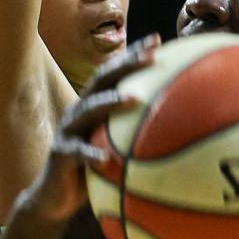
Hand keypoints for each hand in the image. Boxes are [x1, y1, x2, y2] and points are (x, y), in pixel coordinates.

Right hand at [16, 33, 159, 225]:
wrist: (57, 198)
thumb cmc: (96, 171)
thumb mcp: (118, 149)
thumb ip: (138, 134)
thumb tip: (182, 129)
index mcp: (95, 106)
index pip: (115, 73)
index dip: (133, 55)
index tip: (157, 40)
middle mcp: (80, 112)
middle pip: (102, 81)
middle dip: (126, 65)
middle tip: (151, 56)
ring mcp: (68, 131)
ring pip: (88, 110)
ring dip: (111, 103)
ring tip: (134, 99)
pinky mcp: (60, 155)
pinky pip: (76, 153)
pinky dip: (90, 154)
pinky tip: (105, 159)